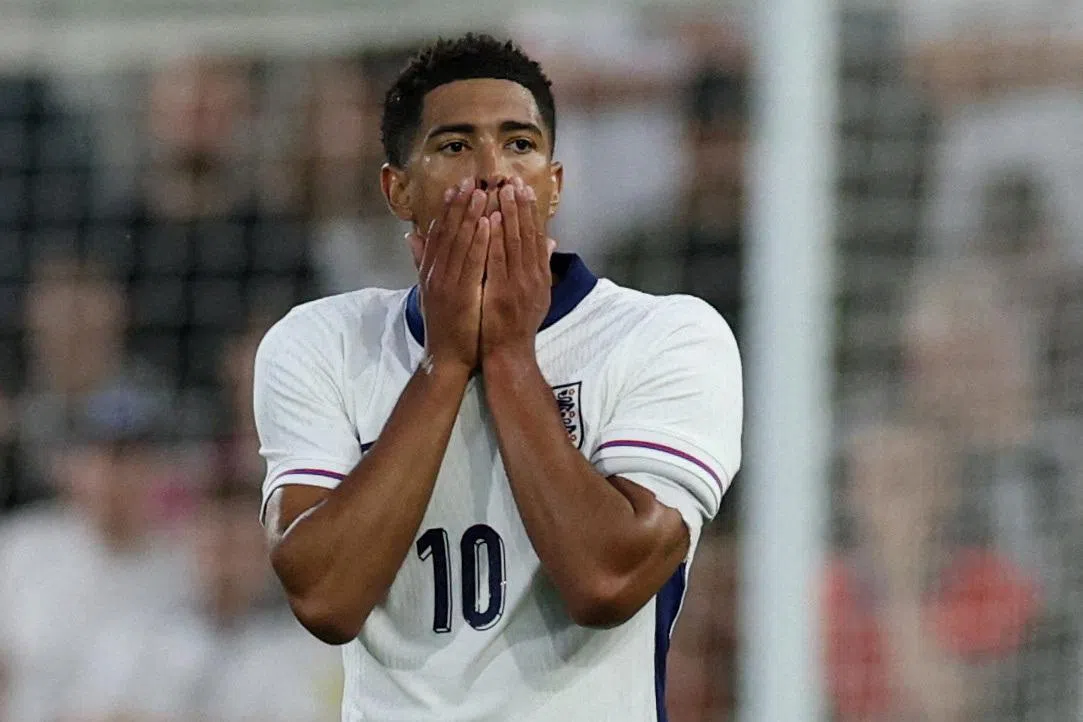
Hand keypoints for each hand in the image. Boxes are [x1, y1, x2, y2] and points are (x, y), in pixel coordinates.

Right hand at [409, 178, 489, 372]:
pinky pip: (472, 262)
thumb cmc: (446, 326)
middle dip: (460, 204)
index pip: (439, 233)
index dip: (448, 209)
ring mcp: (446, 282)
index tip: (457, 187)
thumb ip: (422, 262)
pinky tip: (489, 223)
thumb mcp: (430, 290)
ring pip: (460, 242)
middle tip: (472, 180)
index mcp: (430, 271)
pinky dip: (480, 240)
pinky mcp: (460, 293)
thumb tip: (409, 236)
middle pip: (449, 232)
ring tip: (482, 192)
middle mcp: (436, 272)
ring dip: (471, 215)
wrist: (446, 358)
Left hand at [480, 177, 551, 362]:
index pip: (535, 236)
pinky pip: (497, 260)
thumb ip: (541, 265)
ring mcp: (518, 284)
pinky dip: (493, 239)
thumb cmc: (518, 325)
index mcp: (539, 275)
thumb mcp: (537, 294)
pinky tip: (488, 220)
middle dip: (518, 205)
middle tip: (511, 180)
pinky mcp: (502, 292)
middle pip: (526, 234)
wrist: (510, 354)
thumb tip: (551, 240)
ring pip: (513, 242)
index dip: (529, 211)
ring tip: (501, 190)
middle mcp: (532, 276)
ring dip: (507, 214)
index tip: (523, 188)